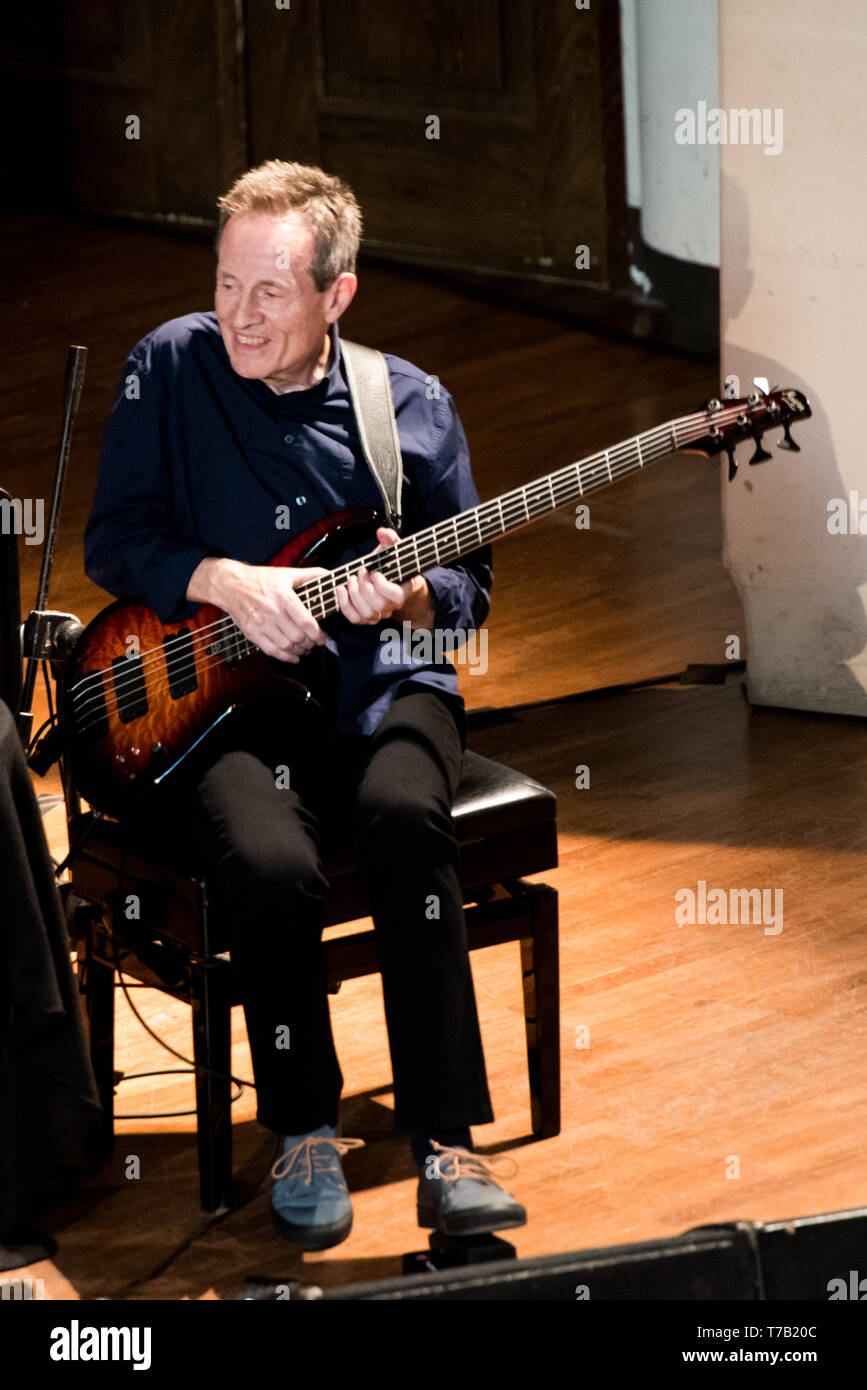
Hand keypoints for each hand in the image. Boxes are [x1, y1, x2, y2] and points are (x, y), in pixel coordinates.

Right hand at [187, 557, 328, 662]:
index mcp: (283, 596)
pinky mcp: (251, 632)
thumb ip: (310, 574)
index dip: (317, 634)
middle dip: (310, 644)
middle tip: (315, 643)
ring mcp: (260, 623)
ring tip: (306, 649)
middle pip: (297, 636)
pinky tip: (293, 657)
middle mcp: (272, 611)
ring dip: (300, 651)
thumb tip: (329, 575)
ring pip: (286, 645)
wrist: (230, 585)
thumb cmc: (260, 579)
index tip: (322, 637)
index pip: (305, 621)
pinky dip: (285, 657)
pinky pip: (271, 650)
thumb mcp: (286, 573)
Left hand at [335, 527, 432, 626]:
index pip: (397, 596)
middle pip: (378, 605)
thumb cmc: (390, 564)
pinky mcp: (365, 618)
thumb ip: (390, 538)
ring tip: (351, 579)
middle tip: (360, 572)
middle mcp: (391, 606)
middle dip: (364, 587)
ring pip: (366, 613)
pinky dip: (344, 605)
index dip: (382, 585)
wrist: (387, 580)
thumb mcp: (393, 549)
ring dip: (354, 594)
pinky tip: (341, 590)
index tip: (374, 572)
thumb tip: (381, 532)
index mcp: (402, 590)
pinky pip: (354, 619)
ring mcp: (378, 614)